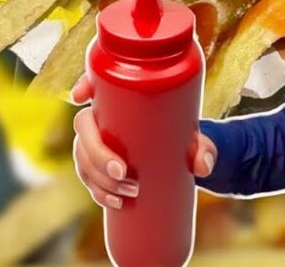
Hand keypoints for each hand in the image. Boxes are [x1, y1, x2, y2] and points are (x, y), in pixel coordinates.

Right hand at [71, 77, 216, 209]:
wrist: (183, 160)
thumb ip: (204, 149)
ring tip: (128, 192)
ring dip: (99, 178)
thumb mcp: (198, 140)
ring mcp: (97, 144)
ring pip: (82, 158)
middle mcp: (104, 119)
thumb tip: (201, 166)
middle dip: (96, 152)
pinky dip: (99, 192)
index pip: (95, 83)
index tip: (80, 97)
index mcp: (122, 100)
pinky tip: (114, 201)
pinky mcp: (99, 168)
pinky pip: (88, 180)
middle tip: (122, 171)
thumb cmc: (186, 137)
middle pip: (83, 128)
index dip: (81, 85)